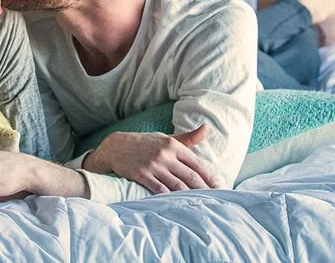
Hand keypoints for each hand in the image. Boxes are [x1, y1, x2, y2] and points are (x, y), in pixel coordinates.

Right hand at [84, 124, 219, 193]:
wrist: (115, 147)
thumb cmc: (144, 143)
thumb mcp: (165, 137)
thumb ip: (187, 138)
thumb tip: (206, 128)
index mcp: (173, 145)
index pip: (197, 163)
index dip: (210, 177)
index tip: (219, 187)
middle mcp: (164, 155)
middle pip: (190, 176)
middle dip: (204, 190)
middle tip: (214, 200)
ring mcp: (153, 166)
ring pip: (177, 185)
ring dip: (190, 196)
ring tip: (200, 204)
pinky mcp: (142, 175)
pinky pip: (159, 190)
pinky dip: (170, 198)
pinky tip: (178, 204)